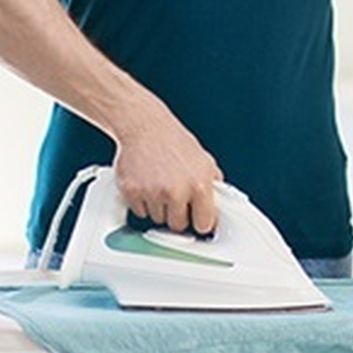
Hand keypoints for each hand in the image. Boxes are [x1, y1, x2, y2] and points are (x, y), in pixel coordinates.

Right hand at [111, 104, 223, 235]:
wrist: (145, 126)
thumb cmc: (174, 141)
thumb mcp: (204, 161)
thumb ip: (212, 185)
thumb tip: (220, 206)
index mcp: (199, 185)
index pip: (204, 224)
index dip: (200, 221)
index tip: (197, 219)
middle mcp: (176, 191)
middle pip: (178, 226)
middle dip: (177, 215)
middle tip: (175, 197)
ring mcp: (153, 193)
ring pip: (158, 220)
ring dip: (160, 208)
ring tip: (160, 185)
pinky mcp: (132, 192)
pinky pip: (140, 212)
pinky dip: (142, 203)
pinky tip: (147, 184)